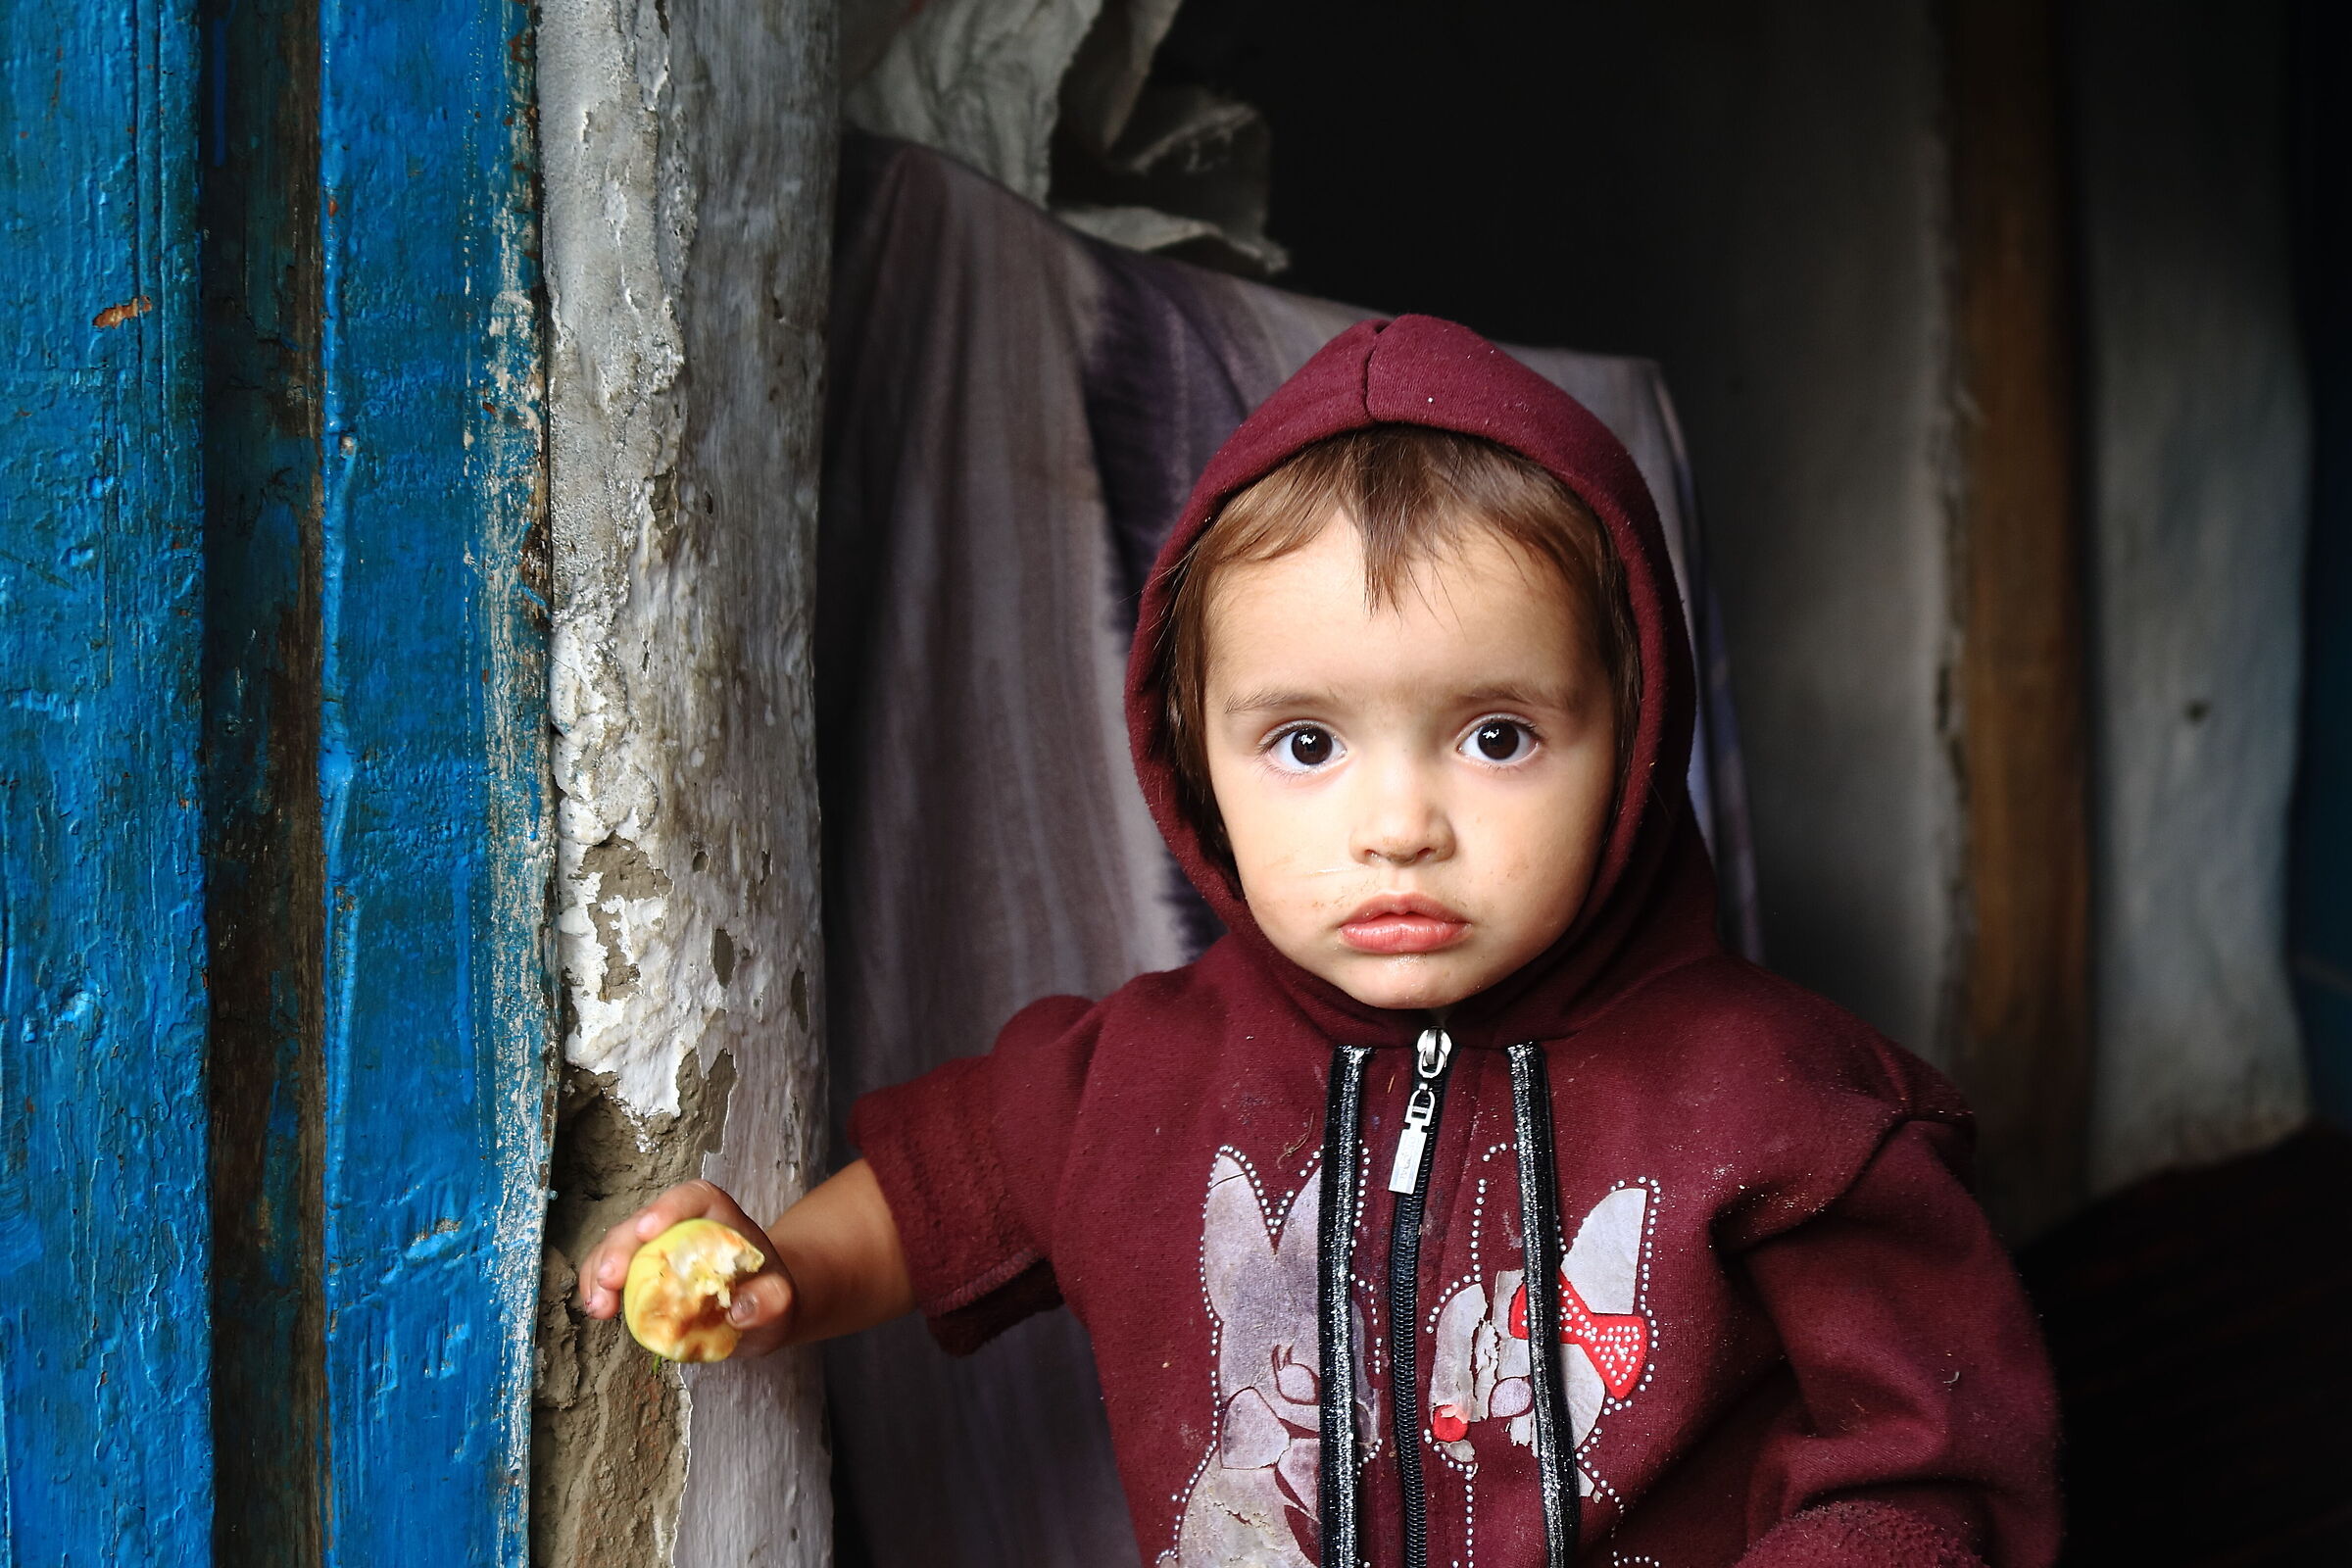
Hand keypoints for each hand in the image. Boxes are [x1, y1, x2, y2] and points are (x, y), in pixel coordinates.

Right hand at [577, 1178, 797, 1357]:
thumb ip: (771, 1301)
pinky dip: (598, 1286)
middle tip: (610, 1281)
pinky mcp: (641, 1272)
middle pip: (645, 1220)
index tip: (648, 1231)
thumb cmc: (770, 1296)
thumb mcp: (781, 1302)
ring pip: (619, 1243)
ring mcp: (658, 1247)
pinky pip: (611, 1270)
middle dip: (621, 1247)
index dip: (668, 1208)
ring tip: (598, 1306)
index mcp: (721, 1217)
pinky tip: (597, 1309)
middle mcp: (684, 1224)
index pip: (695, 1197)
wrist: (760, 1311)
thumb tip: (741, 1310)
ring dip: (601, 1270)